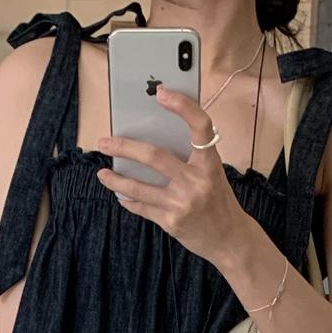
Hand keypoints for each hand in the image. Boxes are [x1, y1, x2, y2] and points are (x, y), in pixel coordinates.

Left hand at [96, 86, 252, 266]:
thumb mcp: (213, 173)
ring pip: (138, 187)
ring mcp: (182, 204)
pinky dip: (128, 200)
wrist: (229, 239)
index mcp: (209, 164)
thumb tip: (154, 136)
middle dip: (124, 147)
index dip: (183, 107)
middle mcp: (196, 182)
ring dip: (115, 180)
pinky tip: (119, 194)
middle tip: (104, 142)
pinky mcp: (171, 222)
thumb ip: (191, 156)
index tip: (162, 93)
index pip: (200, 127)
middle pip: (154, 156)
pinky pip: (142, 207)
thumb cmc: (218, 200)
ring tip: (102, 173)